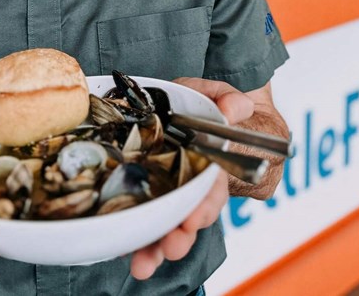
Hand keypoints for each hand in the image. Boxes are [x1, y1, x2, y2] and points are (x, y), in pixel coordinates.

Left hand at [129, 78, 253, 279]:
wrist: (184, 108)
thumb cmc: (201, 103)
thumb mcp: (215, 95)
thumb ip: (227, 100)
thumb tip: (236, 107)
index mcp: (210, 164)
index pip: (213, 190)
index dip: (206, 206)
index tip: (195, 219)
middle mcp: (190, 186)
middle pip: (189, 218)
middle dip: (181, 236)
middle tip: (171, 247)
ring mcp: (166, 193)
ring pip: (164, 226)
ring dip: (156, 247)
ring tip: (145, 264)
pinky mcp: (142, 194)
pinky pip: (139, 218)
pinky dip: (132, 238)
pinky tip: (122, 250)